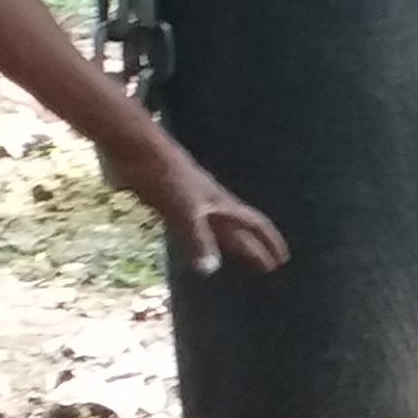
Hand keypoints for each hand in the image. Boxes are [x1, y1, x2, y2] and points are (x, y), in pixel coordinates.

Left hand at [105, 131, 290, 275]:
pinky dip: (197, 239)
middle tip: (266, 268)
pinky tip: (192, 244)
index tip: (282, 259)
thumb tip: (210, 270)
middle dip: (253, 249)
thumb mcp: (184, 208)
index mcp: (220, 203)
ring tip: (236, 256)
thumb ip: (197, 239)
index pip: (254, 224)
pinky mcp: (167, 201)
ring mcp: (189, 202)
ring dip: (227, 243)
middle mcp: (209, 204)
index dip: (268, 242)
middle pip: (237, 230)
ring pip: (215, 228)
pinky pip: (190, 226)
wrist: (135, 147)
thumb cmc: (165, 173)